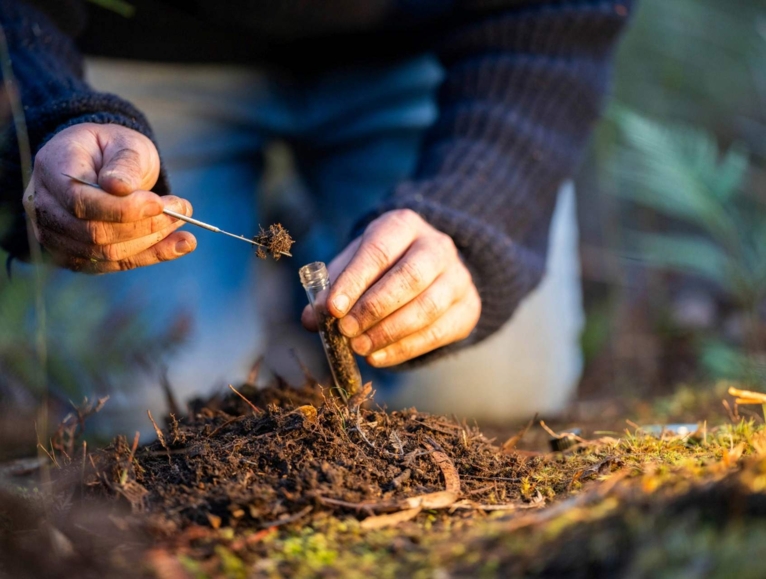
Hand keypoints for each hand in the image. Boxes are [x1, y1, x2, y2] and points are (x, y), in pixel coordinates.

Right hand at [23, 123, 195, 272]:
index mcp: (52, 169)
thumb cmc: (114, 148)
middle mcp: (44, 206)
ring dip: (152, 242)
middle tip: (182, 210)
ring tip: (184, 224)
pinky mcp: (78, 255)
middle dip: (144, 226)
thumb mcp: (124, 143)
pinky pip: (115, 264)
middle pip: (93, 232)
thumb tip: (120, 187)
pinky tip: (182, 244)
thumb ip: (124, 164)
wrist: (103, 164)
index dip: (121, 209)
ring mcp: (57, 235)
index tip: (159, 203)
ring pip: (106, 253)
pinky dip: (152, 255)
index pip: (80, 201)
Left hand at [302, 209, 480, 366]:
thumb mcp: (355, 264)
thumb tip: (312, 318)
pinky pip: (438, 332)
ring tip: (359, 348)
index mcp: (404, 225)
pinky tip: (378, 357)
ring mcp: (458, 277)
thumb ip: (333, 287)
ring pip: (427, 307)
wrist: (434, 269)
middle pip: (409, 277)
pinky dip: (405, 349)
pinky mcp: (468, 307)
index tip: (331, 310)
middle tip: (346, 331)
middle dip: (373, 308)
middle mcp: (437, 246)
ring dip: (389, 332)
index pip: (379, 251)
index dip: (354, 281)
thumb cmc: (383, 265)